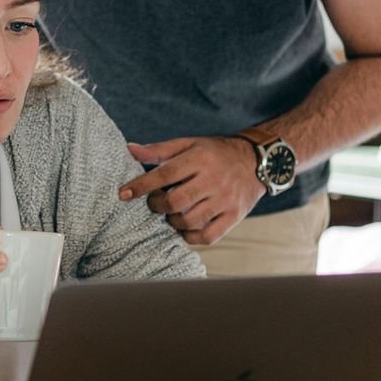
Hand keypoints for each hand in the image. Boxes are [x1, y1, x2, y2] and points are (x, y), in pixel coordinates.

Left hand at [119, 136, 265, 245]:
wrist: (256, 161)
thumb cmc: (214, 153)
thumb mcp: (189, 144)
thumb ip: (159, 150)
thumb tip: (130, 150)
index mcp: (199, 159)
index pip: (164, 175)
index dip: (141, 186)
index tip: (123, 194)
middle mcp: (213, 180)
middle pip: (175, 201)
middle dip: (156, 205)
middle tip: (155, 203)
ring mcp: (225, 200)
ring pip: (189, 221)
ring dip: (172, 221)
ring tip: (171, 213)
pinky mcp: (234, 216)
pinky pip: (207, 236)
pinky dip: (190, 236)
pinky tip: (184, 227)